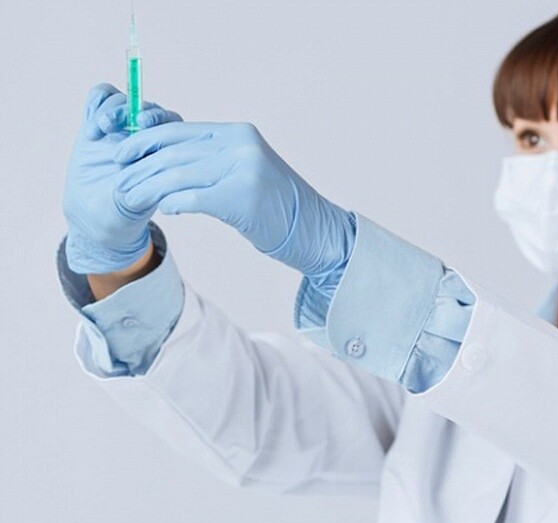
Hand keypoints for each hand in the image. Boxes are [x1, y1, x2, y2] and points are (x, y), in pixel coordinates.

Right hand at [62, 82, 182, 273]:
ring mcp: (121, 127)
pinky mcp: (96, 123)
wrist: (96, 213)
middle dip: (130, 111)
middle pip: (145, 106)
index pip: (170, 121)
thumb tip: (156, 172)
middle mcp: (146, 134)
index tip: (141, 125)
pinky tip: (90, 125)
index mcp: (165, 149)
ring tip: (98, 129)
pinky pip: (100, 97)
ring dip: (111, 109)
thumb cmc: (124, 210)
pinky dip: (96, 103)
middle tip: (112, 124)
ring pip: (122, 100)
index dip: (157, 118)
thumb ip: (146, 184)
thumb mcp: (138, 200)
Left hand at [111, 122, 354, 278]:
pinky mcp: (243, 198)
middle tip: (118, 181)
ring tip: (130, 198)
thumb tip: (168, 160)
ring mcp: (244, 169)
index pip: (180, 131)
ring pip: (179, 174)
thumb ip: (213, 159)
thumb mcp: (245, 170)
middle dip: (140, 167)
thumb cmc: (275, 206)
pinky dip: (175, 202)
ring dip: (149, 188)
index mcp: (237, 133)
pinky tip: (166, 210)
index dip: (145, 141)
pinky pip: (194, 197)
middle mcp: (240, 144)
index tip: (122, 154)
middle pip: (175, 151)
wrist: (313, 229)